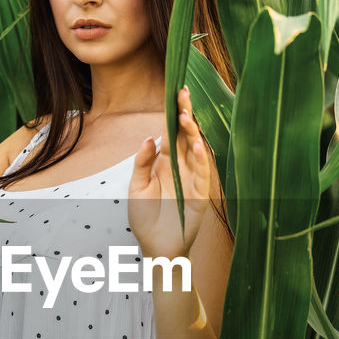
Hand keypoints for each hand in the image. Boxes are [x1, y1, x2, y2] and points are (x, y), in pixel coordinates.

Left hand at [127, 86, 209, 259]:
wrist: (155, 247)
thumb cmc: (145, 218)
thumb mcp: (136, 187)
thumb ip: (142, 163)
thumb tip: (150, 138)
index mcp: (164, 162)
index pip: (171, 132)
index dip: (173, 113)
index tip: (175, 91)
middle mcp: (181, 166)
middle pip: (185, 135)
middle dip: (185, 114)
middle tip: (183, 93)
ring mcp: (192, 179)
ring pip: (195, 150)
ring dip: (192, 133)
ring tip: (186, 116)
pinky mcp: (200, 195)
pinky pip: (202, 173)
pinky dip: (200, 158)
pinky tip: (195, 144)